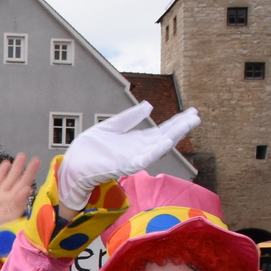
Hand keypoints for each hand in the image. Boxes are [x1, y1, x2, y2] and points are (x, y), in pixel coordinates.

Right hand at [0, 154, 41, 243]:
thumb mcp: (9, 217)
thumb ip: (18, 202)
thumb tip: (28, 188)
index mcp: (11, 202)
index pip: (23, 184)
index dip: (29, 172)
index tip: (35, 161)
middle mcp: (1, 199)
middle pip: (11, 180)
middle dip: (17, 168)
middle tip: (23, 155)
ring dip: (1, 173)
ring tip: (7, 162)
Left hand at [57, 102, 200, 210]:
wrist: (73, 165)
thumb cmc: (89, 150)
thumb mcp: (111, 127)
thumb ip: (130, 118)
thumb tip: (150, 105)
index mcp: (136, 141)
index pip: (161, 131)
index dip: (177, 122)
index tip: (192, 112)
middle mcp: (138, 150)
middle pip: (165, 137)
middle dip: (181, 127)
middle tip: (197, 116)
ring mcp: (133, 159)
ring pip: (158, 147)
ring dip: (173, 136)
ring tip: (188, 124)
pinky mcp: (125, 165)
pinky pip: (144, 158)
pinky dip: (155, 150)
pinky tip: (167, 142)